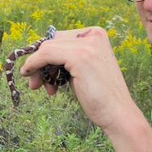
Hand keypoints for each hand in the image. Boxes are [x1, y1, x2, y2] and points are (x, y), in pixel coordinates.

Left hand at [19, 27, 138, 134]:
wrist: (119, 116)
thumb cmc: (99, 96)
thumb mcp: (82, 68)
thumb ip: (65, 56)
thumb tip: (35, 52)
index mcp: (96, 34)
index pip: (59, 38)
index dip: (45, 55)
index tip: (41, 73)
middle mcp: (93, 35)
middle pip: (51, 42)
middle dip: (40, 62)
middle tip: (36, 83)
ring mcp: (87, 45)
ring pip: (46, 48)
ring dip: (38, 68)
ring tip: (44, 87)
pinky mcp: (79, 56)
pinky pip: (45, 54)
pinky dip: (34, 64)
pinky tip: (32, 78)